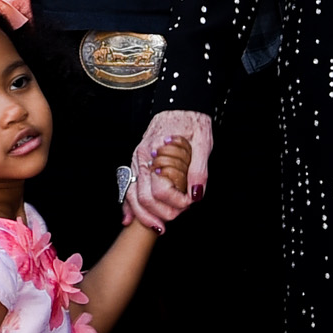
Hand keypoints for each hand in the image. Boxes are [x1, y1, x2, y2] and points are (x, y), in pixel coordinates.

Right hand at [125, 110, 213, 229]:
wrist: (180, 104)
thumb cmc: (191, 121)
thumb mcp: (203, 143)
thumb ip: (199, 170)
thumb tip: (196, 194)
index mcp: (157, 152)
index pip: (161, 190)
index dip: (176, 202)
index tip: (189, 202)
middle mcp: (142, 157)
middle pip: (144, 197)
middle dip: (160, 213)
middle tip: (176, 217)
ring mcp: (136, 160)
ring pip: (133, 195)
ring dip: (144, 215)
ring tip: (156, 227)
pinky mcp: (137, 163)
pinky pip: (129, 187)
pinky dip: (129, 205)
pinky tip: (129, 219)